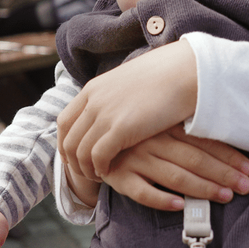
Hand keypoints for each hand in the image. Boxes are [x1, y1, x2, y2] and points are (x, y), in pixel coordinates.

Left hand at [58, 39, 199, 178]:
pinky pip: (98, 156)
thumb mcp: (129, 81)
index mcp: (94, 88)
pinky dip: (99, 168)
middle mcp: (94, 101)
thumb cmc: (166, 75)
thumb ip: (115, 95)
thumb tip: (116, 106)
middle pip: (68, 139)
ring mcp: (105, 114)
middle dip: (72, 161)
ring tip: (98, 177)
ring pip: (80, 151)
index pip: (64, 121)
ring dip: (85, 169)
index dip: (65, 143)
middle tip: (85, 173)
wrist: (184, 70)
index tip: (74, 156)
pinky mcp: (121, 128)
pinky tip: (110, 172)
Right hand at [102, 125, 248, 210]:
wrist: (93, 142)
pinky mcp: (119, 177)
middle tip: (245, 185)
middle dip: (223, 174)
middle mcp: (151, 140)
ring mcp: (134, 159)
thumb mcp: (160, 125)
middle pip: (193, 159)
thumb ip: (186, 134)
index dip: (227, 156)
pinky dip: (161, 199)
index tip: (248, 168)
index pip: (202, 141)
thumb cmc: (138, 136)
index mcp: (164, 125)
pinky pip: (142, 192)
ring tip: (224, 196)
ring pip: (174, 176)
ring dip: (202, 188)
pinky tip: (179, 205)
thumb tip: (226, 149)